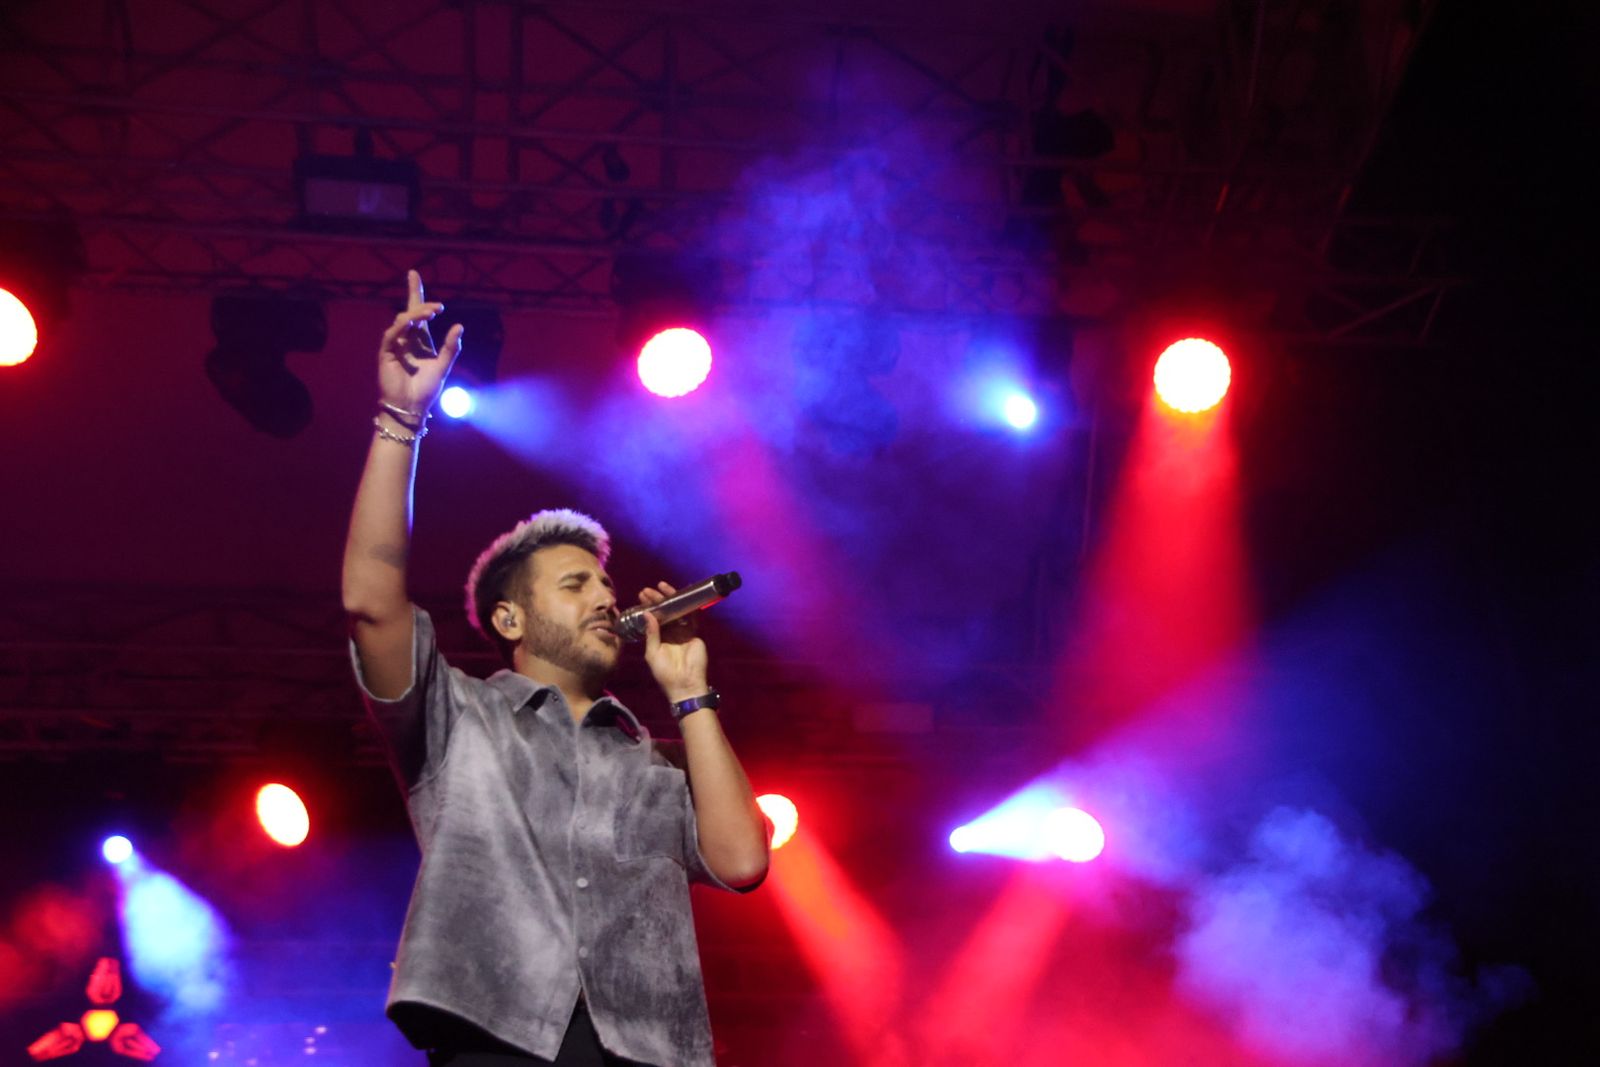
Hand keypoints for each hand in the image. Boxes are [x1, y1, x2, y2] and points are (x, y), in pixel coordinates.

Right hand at [378, 270, 462, 417]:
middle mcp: (406, 340)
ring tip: (431, 312)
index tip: (413, 274)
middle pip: (409, 312)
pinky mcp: (386, 354)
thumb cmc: (426, 390)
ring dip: (415, 314)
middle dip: (419, 302)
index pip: (418, 312)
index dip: (415, 292)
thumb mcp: (444, 366)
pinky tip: (410, 322)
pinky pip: (391, 335)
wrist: (412, 408)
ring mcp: (395, 346)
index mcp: (420, 340)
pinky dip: (400, 327)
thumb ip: (452, 348)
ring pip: (402, 321)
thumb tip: (459, 326)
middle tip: (434, 302)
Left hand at [638, 581, 710, 702]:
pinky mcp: (694, 633)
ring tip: (661, 587)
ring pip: (677, 611)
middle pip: (664, 612)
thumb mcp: (653, 653)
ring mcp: (683, 632)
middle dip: (656, 600)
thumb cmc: (665, 673)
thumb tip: (647, 614)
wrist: (685, 684)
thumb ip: (651, 633)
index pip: (653, 618)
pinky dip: (688, 605)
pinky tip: (682, 596)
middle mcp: (670, 633)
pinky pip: (692, 617)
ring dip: (670, 599)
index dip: (648, 607)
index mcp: (658, 638)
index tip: (641, 596)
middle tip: (647, 590)